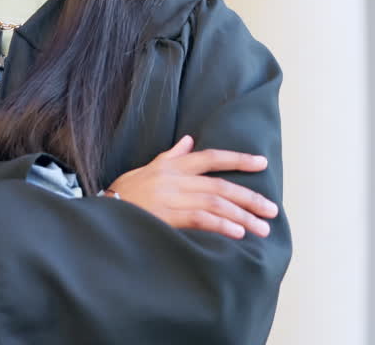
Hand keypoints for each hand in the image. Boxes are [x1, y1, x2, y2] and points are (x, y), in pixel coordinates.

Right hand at [106, 135, 277, 238]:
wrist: (102, 210)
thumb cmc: (124, 191)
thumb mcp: (147, 168)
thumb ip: (171, 155)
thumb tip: (189, 140)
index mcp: (173, 166)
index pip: (210, 158)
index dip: (237, 159)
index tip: (262, 163)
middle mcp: (175, 179)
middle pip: (220, 185)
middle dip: (249, 197)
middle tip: (272, 210)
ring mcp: (171, 198)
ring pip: (215, 203)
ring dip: (242, 216)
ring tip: (262, 228)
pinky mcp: (166, 216)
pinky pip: (200, 219)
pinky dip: (221, 225)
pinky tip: (238, 233)